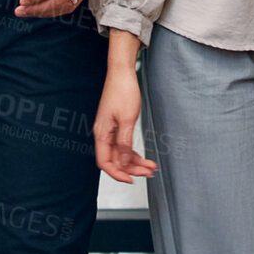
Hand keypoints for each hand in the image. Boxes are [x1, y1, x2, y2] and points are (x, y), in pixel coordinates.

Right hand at [94, 40, 157, 183]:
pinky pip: (124, 145)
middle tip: (148, 173)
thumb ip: (124, 143)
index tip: (131, 180)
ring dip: (135, 162)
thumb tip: (121, 162)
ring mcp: (110, 131)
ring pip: (121, 154)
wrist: (122, 73)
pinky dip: (134, 153)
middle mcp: (104, 134)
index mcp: (102, 134)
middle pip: (115, 159)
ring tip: (151, 167)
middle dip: (131, 169)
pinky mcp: (117, 126)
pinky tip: (145, 158)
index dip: (116, 173)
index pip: (104, 162)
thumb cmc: (123, 91)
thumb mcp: (127, 119)